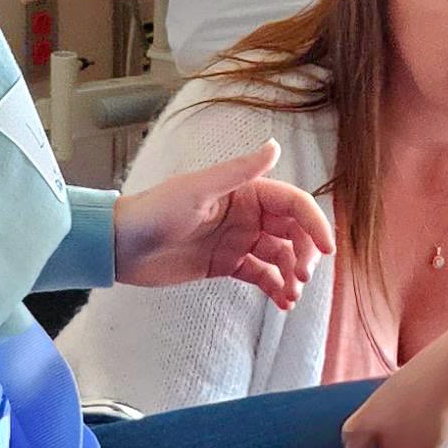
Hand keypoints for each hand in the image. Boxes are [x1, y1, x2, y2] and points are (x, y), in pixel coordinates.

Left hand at [115, 141, 333, 306]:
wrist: (120, 247)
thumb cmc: (155, 212)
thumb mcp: (199, 190)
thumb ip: (239, 171)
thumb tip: (274, 145)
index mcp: (246, 192)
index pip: (293, 205)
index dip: (314, 224)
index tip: (326, 250)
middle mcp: (247, 214)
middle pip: (292, 233)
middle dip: (303, 255)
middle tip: (301, 278)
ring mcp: (238, 240)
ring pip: (280, 257)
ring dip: (292, 276)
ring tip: (290, 297)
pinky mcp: (227, 264)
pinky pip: (262, 276)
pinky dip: (275, 288)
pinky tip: (282, 302)